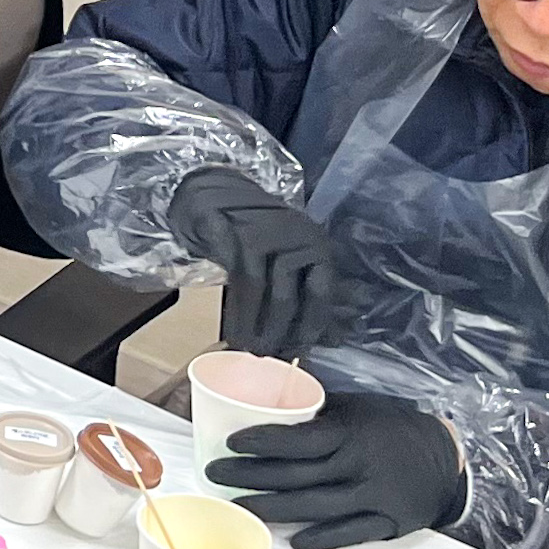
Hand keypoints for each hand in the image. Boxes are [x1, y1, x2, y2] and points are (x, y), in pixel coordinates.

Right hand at [168, 167, 358, 355]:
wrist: (216, 194)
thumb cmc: (256, 236)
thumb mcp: (286, 260)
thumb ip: (306, 293)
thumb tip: (332, 338)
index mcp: (316, 244)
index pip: (321, 291)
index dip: (311, 325)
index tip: (299, 351)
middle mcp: (297, 235)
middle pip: (289, 293)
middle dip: (278, 330)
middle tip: (267, 354)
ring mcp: (266, 233)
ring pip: (263, 289)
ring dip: (255, 324)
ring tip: (248, 347)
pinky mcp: (237, 235)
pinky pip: (238, 280)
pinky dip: (237, 310)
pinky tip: (233, 329)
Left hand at [210, 390, 466, 548]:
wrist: (449, 458)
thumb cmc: (393, 427)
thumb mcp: (359, 407)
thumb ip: (319, 410)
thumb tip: (270, 398)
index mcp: (350, 433)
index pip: (298, 441)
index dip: (262, 443)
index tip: (231, 443)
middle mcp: (359, 466)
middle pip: (296, 476)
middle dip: (250, 476)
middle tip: (215, 475)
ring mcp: (373, 497)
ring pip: (315, 507)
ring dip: (273, 509)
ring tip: (239, 506)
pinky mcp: (387, 522)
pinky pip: (349, 533)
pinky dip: (321, 539)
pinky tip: (293, 542)